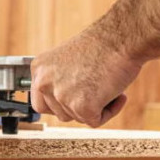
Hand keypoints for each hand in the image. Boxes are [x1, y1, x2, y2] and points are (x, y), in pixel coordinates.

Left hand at [29, 24, 144, 126]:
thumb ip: (59, 80)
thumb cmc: (102, 46)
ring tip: (107, 85)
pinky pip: (95, 121)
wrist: (120, 38)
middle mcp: (44, 82)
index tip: (76, 99)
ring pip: (78, 118)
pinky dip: (110, 111)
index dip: (61, 104)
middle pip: (59, 114)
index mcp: (39, 69)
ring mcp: (61, 95)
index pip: (40, 102)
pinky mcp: (81, 106)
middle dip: (79, 106)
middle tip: (97, 90)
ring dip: (95, 108)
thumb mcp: (67, 61)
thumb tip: (62, 103)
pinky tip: (117, 93)